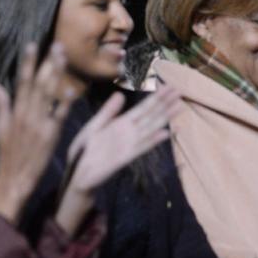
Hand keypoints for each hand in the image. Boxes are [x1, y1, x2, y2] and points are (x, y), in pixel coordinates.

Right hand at [0, 43, 74, 223]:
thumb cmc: (9, 154)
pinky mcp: (50, 135)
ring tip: (64, 57)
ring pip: (48, 94)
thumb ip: (1, 105)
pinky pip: (58, 117)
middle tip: (58, 44)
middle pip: (38, 83)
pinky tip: (71, 90)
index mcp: (15, 111)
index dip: (27, 62)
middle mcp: (26, 114)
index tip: (32, 44)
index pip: (22, 81)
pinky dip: (64, 104)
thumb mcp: (1, 128)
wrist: (15, 179)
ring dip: (56, 74)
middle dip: (47, 63)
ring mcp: (39, 123)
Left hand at [65, 86, 181, 192]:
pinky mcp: (125, 157)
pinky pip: (141, 147)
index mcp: (121, 122)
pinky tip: (166, 133)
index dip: (156, 97)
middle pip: (151, 115)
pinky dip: (153, 140)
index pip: (143, 107)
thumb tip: (121, 94)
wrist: (77, 171)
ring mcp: (129, 144)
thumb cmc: (84, 148)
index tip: (168, 86)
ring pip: (151, 128)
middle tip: (180, 91)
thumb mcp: (94, 126)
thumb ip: (108, 112)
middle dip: (165, 103)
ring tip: (179, 106)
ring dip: (165, 117)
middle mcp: (129, 132)